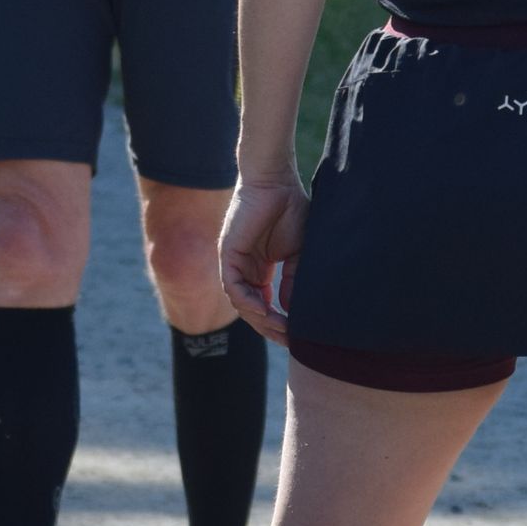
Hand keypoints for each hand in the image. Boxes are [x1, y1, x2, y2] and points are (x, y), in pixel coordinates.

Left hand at [218, 174, 310, 344]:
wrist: (276, 184)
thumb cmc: (290, 212)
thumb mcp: (298, 255)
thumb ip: (293, 282)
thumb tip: (293, 311)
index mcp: (260, 269)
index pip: (264, 305)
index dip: (278, 322)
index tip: (297, 336)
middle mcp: (245, 269)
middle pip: (252, 310)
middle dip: (270, 328)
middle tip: (289, 341)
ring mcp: (235, 263)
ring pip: (242, 303)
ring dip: (260, 319)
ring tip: (281, 328)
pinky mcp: (227, 255)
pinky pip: (232, 286)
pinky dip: (247, 301)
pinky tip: (264, 311)